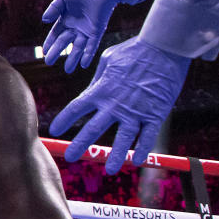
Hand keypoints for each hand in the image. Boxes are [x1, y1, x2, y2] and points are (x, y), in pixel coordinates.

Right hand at [41, 0, 119, 72]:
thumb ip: (53, 9)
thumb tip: (44, 21)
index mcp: (66, 19)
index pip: (55, 34)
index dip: (50, 43)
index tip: (44, 52)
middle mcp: (76, 27)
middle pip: (64, 43)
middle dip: (56, 53)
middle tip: (48, 62)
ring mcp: (86, 30)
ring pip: (78, 48)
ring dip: (73, 59)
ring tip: (68, 70)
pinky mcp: (97, 31)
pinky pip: (92, 45)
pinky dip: (88, 55)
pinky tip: (84, 65)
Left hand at [49, 37, 190, 173]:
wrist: (164, 48)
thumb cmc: (134, 51)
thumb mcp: (107, 61)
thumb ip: (97, 80)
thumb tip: (90, 93)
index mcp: (101, 90)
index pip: (75, 109)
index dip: (64, 121)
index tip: (54, 131)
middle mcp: (115, 104)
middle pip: (93, 129)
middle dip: (79, 145)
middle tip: (70, 157)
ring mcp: (136, 111)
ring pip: (123, 139)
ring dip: (116, 156)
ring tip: (110, 170)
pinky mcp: (155, 113)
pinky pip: (148, 136)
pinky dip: (143, 149)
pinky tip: (138, 161)